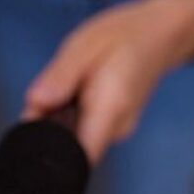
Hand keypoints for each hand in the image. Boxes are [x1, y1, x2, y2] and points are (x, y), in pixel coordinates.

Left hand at [22, 0, 193, 162]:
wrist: (159, 36)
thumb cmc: (124, 37)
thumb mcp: (84, 46)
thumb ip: (60, 76)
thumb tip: (35, 102)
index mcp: (109, 110)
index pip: (77, 157)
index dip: (49, 149)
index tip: (38, 124)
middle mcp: (115, 129)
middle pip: (68, 146)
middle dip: (48, 126)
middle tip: (54, 90)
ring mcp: (116, 131)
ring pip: (73, 136)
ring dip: (60, 117)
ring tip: (72, 86)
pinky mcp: (112, 128)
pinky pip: (83, 129)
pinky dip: (72, 113)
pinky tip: (80, 92)